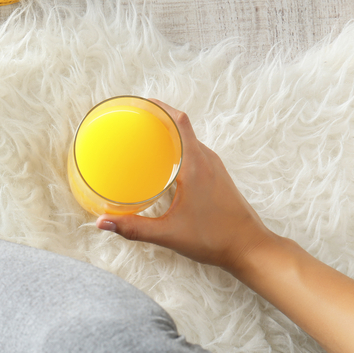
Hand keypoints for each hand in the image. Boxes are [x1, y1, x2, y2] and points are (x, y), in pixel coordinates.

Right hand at [95, 99, 274, 273]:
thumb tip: (102, 223)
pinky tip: (167, 163)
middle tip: (135, 121)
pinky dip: (180, 148)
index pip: (180, 122)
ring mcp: (216, 168)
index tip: (140, 104)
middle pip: (183, 127)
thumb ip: (133, 228)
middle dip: (159, 119)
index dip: (160, 107)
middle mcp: (207, 161)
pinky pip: (196, 152)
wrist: (251, 248)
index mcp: (196, 165)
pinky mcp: (219, 178)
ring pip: (190, 140)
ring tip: (147, 138)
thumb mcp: (169, 233)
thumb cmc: (215, 239)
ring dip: (171, 134)